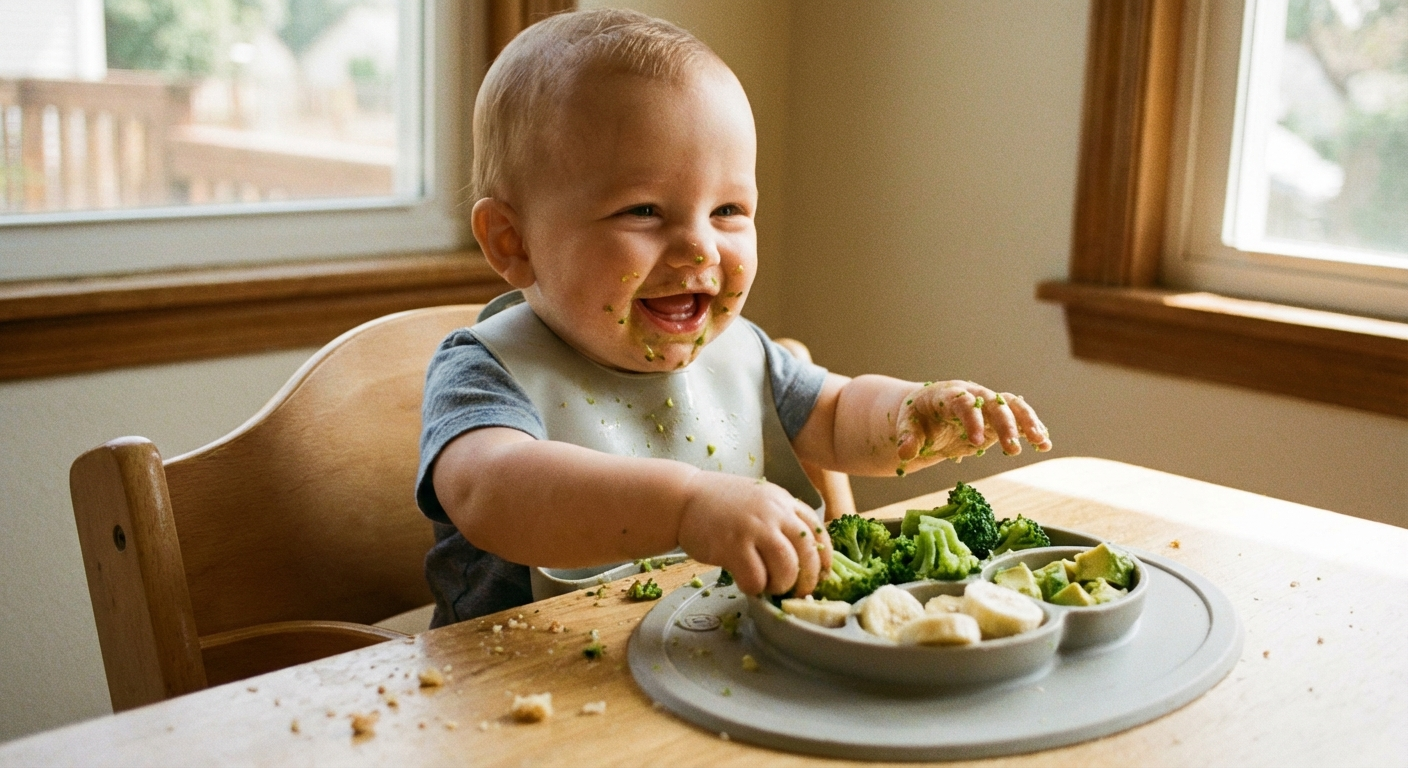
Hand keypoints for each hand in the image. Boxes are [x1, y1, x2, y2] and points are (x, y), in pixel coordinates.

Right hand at [677, 472, 831, 596]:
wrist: (683, 497)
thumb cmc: (719, 503)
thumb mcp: (758, 498)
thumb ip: (779, 518)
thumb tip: (801, 554)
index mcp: (782, 500)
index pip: (817, 530)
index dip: (824, 557)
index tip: (823, 574)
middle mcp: (773, 512)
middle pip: (807, 552)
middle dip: (808, 579)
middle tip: (800, 591)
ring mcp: (753, 528)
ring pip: (786, 567)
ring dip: (782, 584)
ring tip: (771, 587)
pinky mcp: (732, 546)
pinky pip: (755, 578)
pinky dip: (755, 587)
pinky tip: (747, 584)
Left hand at [895, 381, 1050, 467]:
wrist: (927, 411)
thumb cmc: (916, 416)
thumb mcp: (907, 424)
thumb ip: (907, 437)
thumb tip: (906, 453)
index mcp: (948, 394)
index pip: (963, 402)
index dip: (971, 420)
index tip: (976, 442)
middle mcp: (973, 395)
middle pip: (994, 404)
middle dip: (1005, 425)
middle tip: (1012, 449)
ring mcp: (988, 405)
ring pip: (1013, 406)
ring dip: (1028, 422)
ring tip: (1040, 443)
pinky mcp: (998, 417)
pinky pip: (1019, 418)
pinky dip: (1032, 429)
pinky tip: (1044, 445)